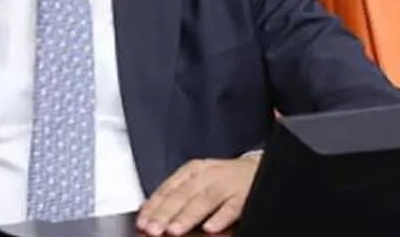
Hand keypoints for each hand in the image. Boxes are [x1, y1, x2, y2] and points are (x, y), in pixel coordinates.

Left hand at [136, 154, 260, 235]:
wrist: (258, 169)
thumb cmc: (223, 178)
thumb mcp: (198, 180)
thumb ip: (176, 194)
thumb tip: (149, 211)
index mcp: (193, 170)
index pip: (168, 189)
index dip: (154, 206)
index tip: (142, 221)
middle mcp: (208, 175)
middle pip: (183, 195)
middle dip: (166, 213)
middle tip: (153, 229)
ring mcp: (227, 185)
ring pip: (204, 200)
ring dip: (188, 216)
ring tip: (174, 230)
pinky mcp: (245, 195)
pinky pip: (232, 207)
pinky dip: (220, 217)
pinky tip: (210, 227)